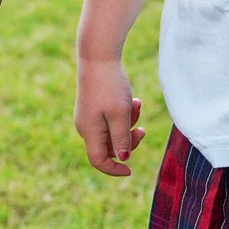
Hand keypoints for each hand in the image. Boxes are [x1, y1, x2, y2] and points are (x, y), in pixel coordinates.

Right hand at [75, 56, 144, 175]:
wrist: (98, 57)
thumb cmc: (109, 87)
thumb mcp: (120, 115)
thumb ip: (121, 139)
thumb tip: (123, 159)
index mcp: (89, 132)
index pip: (98, 161)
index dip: (113, 169)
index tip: (130, 171)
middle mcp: (85, 127)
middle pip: (108, 147)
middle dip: (128, 141)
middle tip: (143, 130)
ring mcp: (88, 116)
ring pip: (112, 131)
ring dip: (128, 123)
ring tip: (137, 105)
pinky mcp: (93, 106)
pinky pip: (110, 119)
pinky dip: (123, 114)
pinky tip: (134, 101)